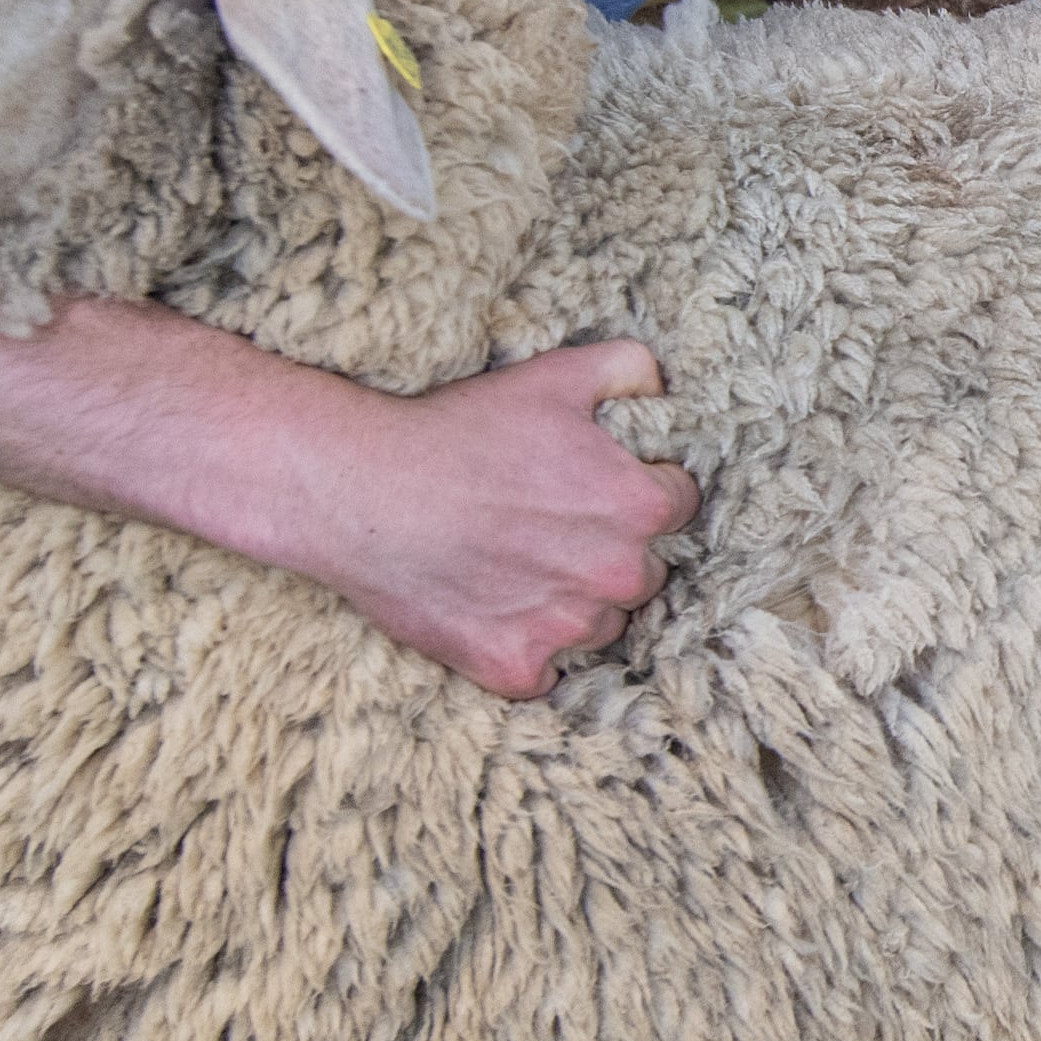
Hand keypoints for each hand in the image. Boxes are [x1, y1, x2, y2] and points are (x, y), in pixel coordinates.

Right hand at [267, 339, 700, 695]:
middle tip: (548, 527)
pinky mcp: (513, 666)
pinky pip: (545, 672)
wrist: (361, 491)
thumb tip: (662, 384)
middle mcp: (614, 574)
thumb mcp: (553, 375)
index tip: (595, 489)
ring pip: (598, 626)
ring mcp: (564, 627)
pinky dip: (524, 648)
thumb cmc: (458, 431)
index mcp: (637, 507)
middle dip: (608, 553)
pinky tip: (491, 608)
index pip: (678, 509)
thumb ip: (628, 369)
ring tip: (516, 566)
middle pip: (643, 574)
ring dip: (572, 605)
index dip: (640, 494)